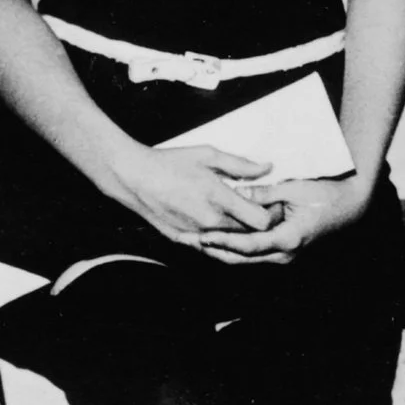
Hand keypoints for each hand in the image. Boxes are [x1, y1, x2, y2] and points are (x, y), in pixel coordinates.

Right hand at [110, 143, 273, 247]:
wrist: (133, 178)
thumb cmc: (170, 162)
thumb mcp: (208, 154)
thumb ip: (241, 165)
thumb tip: (267, 168)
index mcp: (219, 198)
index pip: (262, 221)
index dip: (270, 213)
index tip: (270, 203)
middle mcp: (210, 222)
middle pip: (251, 236)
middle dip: (260, 225)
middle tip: (260, 209)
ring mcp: (196, 235)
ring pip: (233, 245)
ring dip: (242, 235)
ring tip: (242, 218)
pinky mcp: (184, 241)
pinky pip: (213, 249)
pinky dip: (222, 241)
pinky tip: (223, 226)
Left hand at [196, 176, 371, 265]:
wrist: (350, 206)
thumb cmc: (327, 193)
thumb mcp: (294, 188)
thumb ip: (264, 193)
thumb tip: (237, 191)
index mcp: (288, 240)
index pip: (247, 245)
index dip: (222, 241)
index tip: (201, 235)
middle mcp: (284, 254)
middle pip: (240, 258)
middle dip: (213, 250)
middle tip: (187, 241)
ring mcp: (284, 255)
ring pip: (244, 259)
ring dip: (219, 250)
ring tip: (192, 240)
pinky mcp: (282, 251)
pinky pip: (252, 253)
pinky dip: (232, 246)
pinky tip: (213, 239)